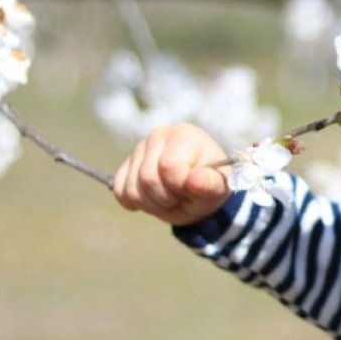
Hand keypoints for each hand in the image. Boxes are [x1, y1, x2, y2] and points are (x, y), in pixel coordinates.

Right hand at [113, 123, 231, 225]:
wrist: (197, 190)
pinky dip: (137, 203)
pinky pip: (121, 192)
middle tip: (181, 196)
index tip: (192, 187)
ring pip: (133, 189)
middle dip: (166, 198)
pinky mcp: (125, 166)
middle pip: (148, 179)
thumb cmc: (210, 183)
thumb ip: (210, 184)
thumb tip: (195, 179)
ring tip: (170, 198)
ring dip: (153, 204)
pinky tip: (154, 197)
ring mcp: (138, 150)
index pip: (169, 166)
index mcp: (184, 135)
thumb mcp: (219, 187)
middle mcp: (158, 136)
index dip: (180, 186)